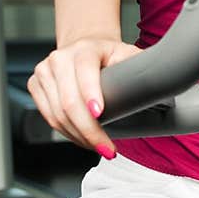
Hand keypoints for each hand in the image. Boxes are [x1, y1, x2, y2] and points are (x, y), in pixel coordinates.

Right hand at [27, 39, 142, 156]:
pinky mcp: (35, 85)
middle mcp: (59, 58)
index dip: (91, 94)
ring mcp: (44, 72)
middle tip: (108, 148)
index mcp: (84, 48)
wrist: (87, 48)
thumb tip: (163, 84)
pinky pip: (49, 117)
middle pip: (69, 101)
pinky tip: (83, 139)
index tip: (100, 114)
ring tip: (100, 147)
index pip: (84, 71)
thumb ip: (141, 67)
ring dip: (79, 136)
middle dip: (89, 130)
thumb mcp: (129, 55)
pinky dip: (67, 133)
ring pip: (57, 114)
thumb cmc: (111, 56)